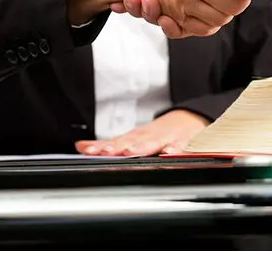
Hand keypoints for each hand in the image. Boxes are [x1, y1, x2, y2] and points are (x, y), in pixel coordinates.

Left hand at [74, 110, 209, 156]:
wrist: (190, 118)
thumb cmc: (159, 132)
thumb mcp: (134, 137)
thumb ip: (109, 144)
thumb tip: (81, 146)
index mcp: (136, 137)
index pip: (115, 142)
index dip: (101, 147)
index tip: (86, 150)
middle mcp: (149, 136)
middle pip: (132, 141)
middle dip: (119, 147)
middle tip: (107, 151)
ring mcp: (166, 138)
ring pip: (153, 142)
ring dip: (142, 147)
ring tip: (131, 152)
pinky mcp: (184, 141)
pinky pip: (181, 146)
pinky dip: (175, 149)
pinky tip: (169, 153)